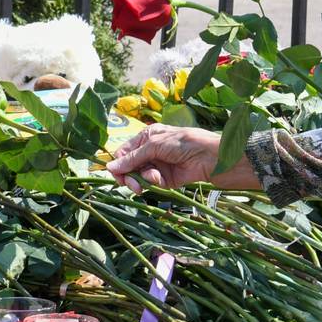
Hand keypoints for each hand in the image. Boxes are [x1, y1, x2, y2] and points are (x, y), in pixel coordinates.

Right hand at [106, 124, 261, 191]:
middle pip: (129, 167)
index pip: (124, 152)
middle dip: (128, 175)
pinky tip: (161, 180)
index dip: (118, 164)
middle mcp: (151, 151)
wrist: (212, 158)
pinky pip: (152, 184)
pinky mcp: (167, 179)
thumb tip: (109, 166)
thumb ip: (133, 157)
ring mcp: (159, 165)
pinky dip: (154, 183)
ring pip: (139, 177)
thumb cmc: (186, 143)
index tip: (116, 174)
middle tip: (130, 184)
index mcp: (147, 137)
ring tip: (152, 180)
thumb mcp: (156, 145)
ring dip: (142, 180)